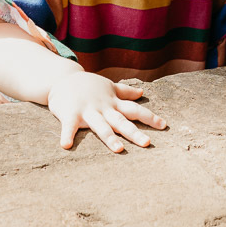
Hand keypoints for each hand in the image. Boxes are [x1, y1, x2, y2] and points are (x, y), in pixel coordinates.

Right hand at [47, 71, 165, 152]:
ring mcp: (86, 111)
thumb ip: (124, 92)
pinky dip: (67, 135)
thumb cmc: (87, 85)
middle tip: (147, 143)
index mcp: (113, 103)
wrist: (62, 78)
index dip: (149, 117)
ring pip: (100, 126)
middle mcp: (103, 108)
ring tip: (118, 149)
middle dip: (134, 132)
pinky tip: (66, 146)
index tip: (164, 126)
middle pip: (121, 122)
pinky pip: (68, 126)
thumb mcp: (107, 86)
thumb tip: (142, 93)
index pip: (134, 110)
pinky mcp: (69, 114)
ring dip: (109, 137)